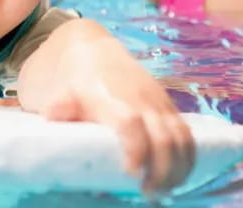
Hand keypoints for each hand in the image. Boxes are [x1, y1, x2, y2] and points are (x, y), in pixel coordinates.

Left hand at [17, 20, 194, 192]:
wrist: (94, 49)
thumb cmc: (76, 80)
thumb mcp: (60, 91)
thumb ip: (59, 106)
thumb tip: (54, 116)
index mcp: (111, 98)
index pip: (130, 123)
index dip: (135, 149)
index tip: (130, 172)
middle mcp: (141, 100)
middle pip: (164, 136)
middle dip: (162, 169)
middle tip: (149, 192)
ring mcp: (158, 102)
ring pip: (182, 136)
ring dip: (179, 168)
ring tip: (165, 190)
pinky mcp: (168, 106)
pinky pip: (186, 133)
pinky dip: (187, 157)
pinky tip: (176, 177)